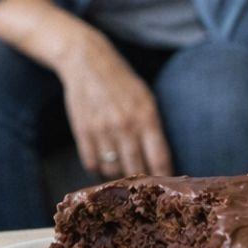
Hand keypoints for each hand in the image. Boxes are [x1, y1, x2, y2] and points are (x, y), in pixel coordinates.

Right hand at [54, 31, 174, 179]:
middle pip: (136, 169)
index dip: (164, 176)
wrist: (87, 62)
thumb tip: (160, 159)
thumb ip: (153, 126)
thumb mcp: (146, 97)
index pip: (159, 158)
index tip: (165, 184)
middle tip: (143, 185)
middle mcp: (124, 125)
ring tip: (122, 171)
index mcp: (146, 116)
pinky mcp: (82, 131)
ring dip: (118, 174)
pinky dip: (98, 168)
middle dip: (141, 181)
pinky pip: (92, 163)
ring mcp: (102, 129)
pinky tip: (103, 163)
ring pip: (113, 169)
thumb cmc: (122, 81)